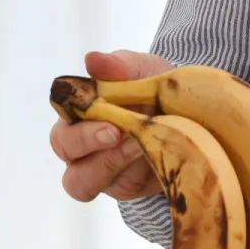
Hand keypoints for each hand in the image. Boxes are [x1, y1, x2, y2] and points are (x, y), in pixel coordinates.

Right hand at [49, 49, 171, 202]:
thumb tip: (93, 60)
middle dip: (92, 151)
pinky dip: (139, 172)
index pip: (61, 131)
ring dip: (114, 164)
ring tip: (141, 145)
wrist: (187, 109)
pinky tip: (157, 154)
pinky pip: (123, 188)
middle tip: (120, 134)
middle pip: (68, 164)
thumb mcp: (143, 70)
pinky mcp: (126, 186)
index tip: (108, 123)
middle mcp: (83, 152)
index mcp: (78, 120)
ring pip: (86, 184)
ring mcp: (103, 173)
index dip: (79, 132)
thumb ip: (119, 65)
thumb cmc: (152, 88)